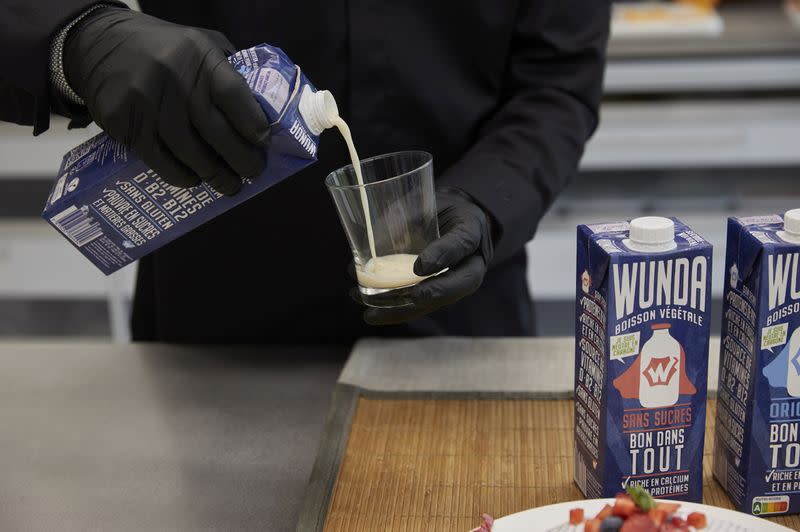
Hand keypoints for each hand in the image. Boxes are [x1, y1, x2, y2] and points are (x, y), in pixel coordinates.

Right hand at [64, 7, 268, 194]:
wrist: (98, 43)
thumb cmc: (164, 49)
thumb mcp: (200, 44)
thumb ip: (228, 70)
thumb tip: (260, 109)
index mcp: (200, 57)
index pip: (234, 95)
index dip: (253, 124)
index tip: (264, 143)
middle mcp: (175, 79)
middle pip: (216, 131)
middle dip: (241, 159)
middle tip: (253, 173)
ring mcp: (148, 102)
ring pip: (189, 152)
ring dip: (214, 175)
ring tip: (230, 185)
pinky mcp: (125, 122)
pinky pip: (159, 159)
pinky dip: (180, 176)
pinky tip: (194, 180)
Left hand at [362, 187, 493, 324]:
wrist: (451, 221)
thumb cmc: (436, 208)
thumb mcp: (423, 202)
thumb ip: (404, 217)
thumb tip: (372, 242)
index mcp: (470, 229)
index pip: (462, 242)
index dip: (443, 255)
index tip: (420, 266)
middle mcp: (470, 261)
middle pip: (462, 283)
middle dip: (436, 293)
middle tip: (412, 297)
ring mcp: (457, 282)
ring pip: (440, 302)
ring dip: (407, 310)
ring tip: (374, 314)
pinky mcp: (438, 294)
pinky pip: (422, 307)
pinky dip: (397, 312)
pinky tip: (372, 314)